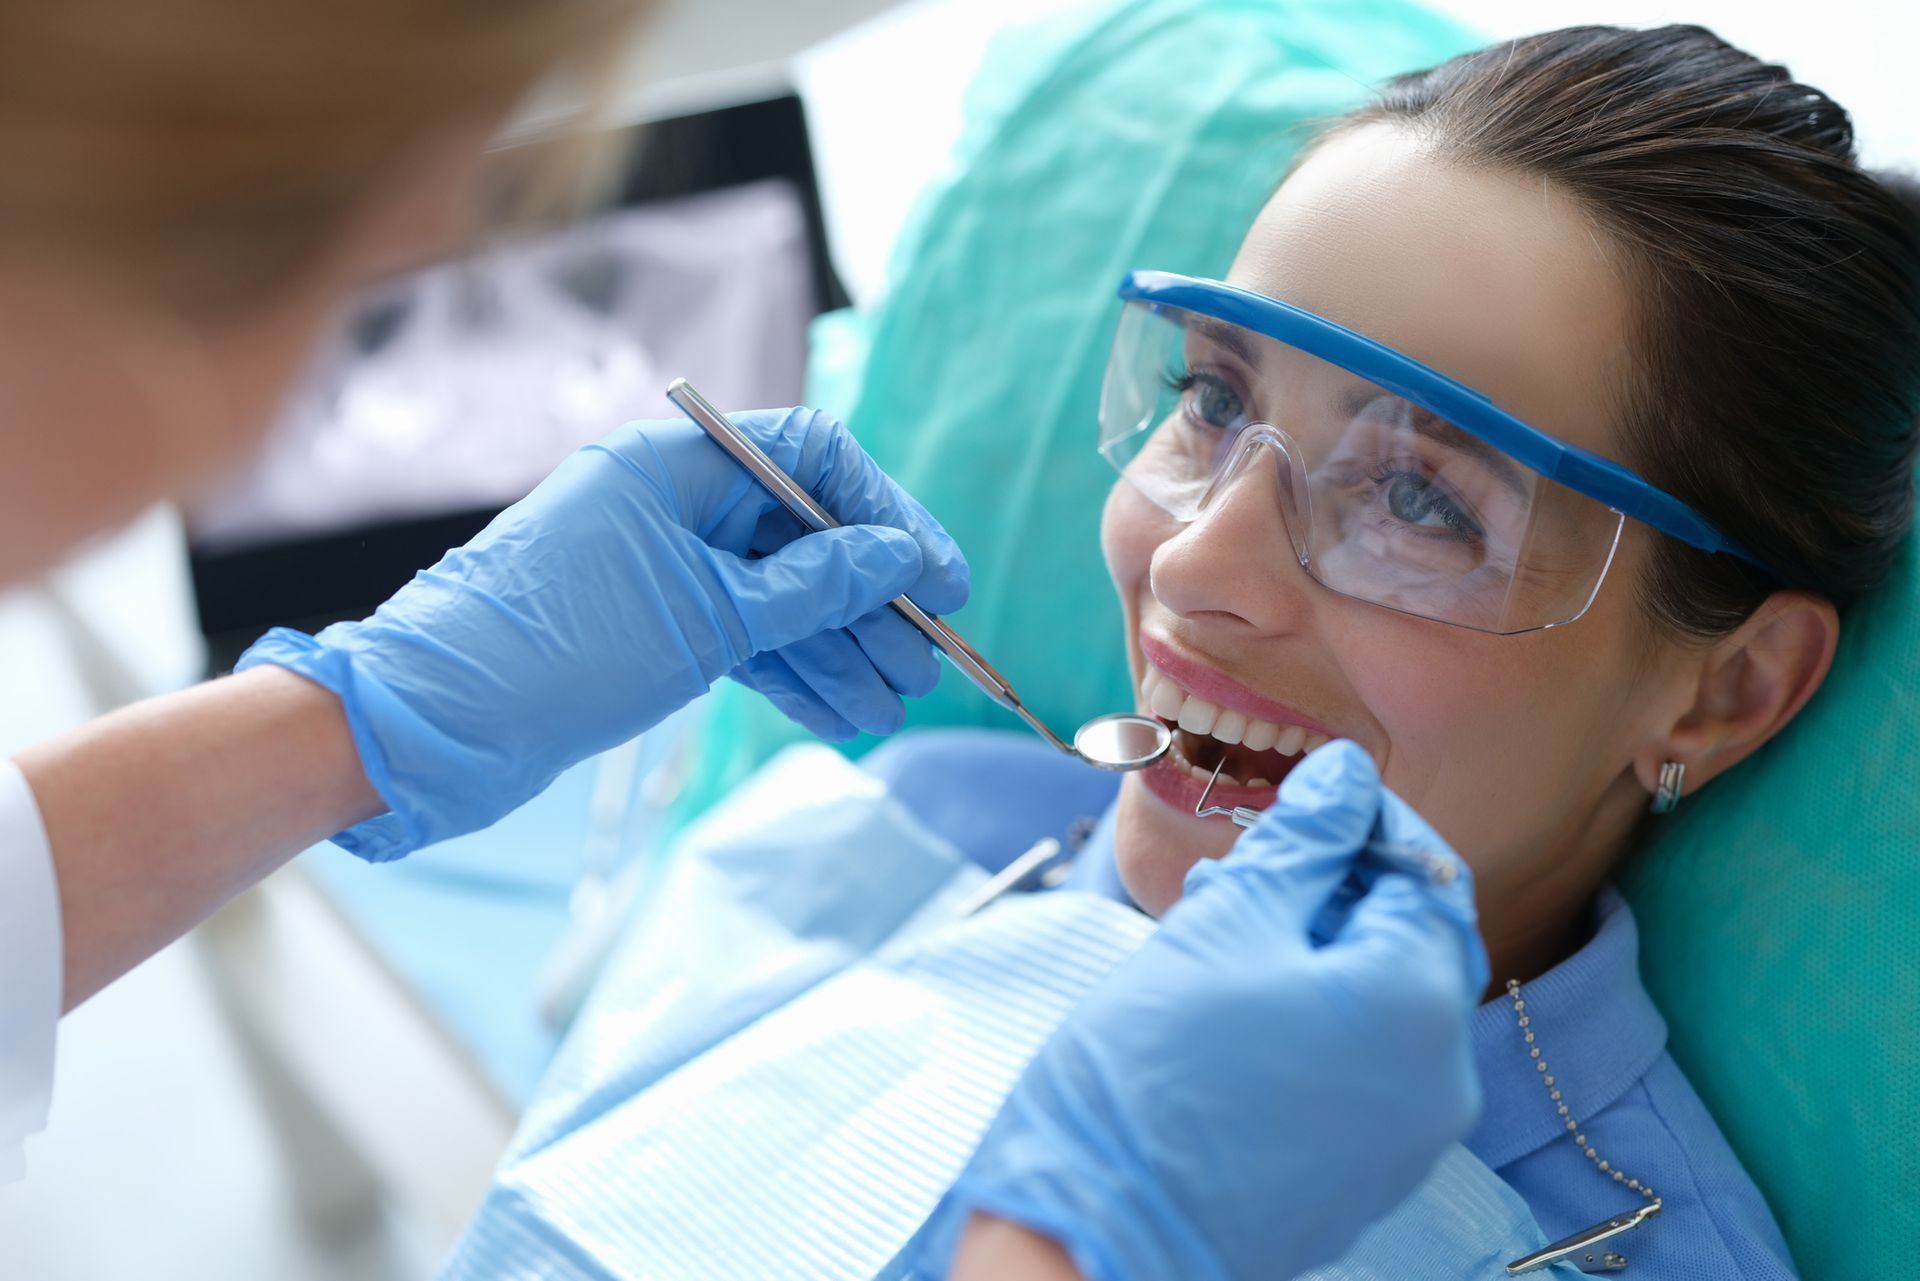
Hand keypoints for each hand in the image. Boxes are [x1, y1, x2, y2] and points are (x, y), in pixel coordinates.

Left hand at [238, 407, 967, 860]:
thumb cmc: (555, 652)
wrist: (429, 727)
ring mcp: (657, 565)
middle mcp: (669, 502)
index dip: (886, 514)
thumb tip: (897, 556)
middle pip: (800, 535)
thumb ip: (814, 586)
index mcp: (676, 463)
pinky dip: (787, 672)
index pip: (812, 458)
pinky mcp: (644, 625)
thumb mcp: (708, 618)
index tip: (938, 578)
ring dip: (836, 650)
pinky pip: (738, 636)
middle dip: (868, 601)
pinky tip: (841, 712)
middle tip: (925, 660)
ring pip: (774, 596)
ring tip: (893, 704)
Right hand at [917, 742, 1488, 1280]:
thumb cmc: (1154, 1072)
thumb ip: (1302, 840)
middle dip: (1332, 886)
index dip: (1366, 820)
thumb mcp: (1226, 922)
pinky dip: (1311, 1015)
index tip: (1303, 797)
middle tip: (1243, 866)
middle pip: (1409, 939)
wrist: (1098, 1228)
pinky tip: (1231, 1001)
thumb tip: (1347, 776)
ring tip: (1216, 928)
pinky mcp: (1364, 1173)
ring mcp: (1406, 1136)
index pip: (1425, 871)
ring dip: (1311, 947)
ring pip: (1379, 1002)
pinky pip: (1360, 1064)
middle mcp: (1440, 1077)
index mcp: (1417, 1002)